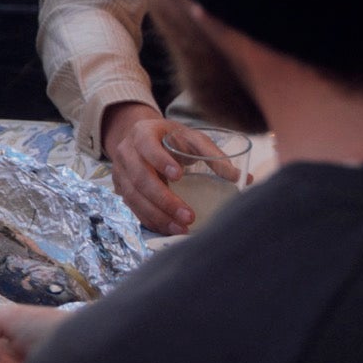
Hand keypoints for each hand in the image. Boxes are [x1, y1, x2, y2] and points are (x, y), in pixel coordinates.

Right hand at [102, 103, 224, 235]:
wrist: (141, 140)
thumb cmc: (171, 138)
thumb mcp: (190, 137)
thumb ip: (213, 154)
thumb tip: (243, 178)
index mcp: (142, 133)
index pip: (147, 146)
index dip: (160, 161)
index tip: (179, 176)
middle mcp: (126, 152)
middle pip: (140, 178)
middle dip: (164, 200)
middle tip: (188, 216)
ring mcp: (119, 172)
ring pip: (134, 197)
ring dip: (158, 215)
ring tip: (182, 229)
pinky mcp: (120, 190)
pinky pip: (133, 209)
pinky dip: (151, 221)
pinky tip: (169, 229)